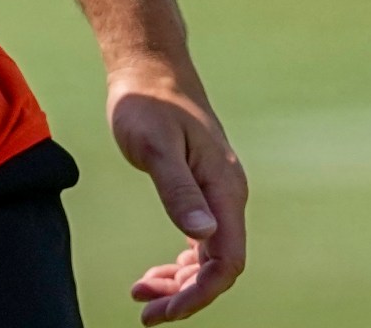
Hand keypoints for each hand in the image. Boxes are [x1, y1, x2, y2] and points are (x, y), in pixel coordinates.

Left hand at [111, 62, 247, 321]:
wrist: (149, 67)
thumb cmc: (147, 103)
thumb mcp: (155, 147)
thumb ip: (178, 191)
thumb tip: (203, 236)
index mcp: (224, 189)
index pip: (226, 261)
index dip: (199, 294)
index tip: (162, 311)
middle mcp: (228, 195)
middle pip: (219, 265)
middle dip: (185, 294)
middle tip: (143, 308)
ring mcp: (217, 192)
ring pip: (209, 255)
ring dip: (181, 281)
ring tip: (141, 292)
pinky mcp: (202, 187)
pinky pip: (202, 239)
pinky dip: (181, 261)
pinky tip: (157, 270)